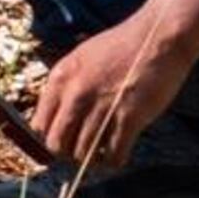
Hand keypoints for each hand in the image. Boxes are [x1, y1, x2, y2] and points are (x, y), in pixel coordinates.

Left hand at [29, 11, 198, 169]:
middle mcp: (77, 93)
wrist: (158, 36)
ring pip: (83, 154)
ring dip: (92, 160)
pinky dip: (114, 161)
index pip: (40, 125)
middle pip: (57, 144)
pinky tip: (119, 154)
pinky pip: (113, 155)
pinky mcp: (129, 118)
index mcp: (61, 77)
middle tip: (83, 150)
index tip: (65, 139)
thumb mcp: (83, 57)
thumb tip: (60, 115)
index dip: (52, 136)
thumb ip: (68, 85)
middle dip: (69, 153)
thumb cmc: (123, 46)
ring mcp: (102, 107)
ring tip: (102, 154)